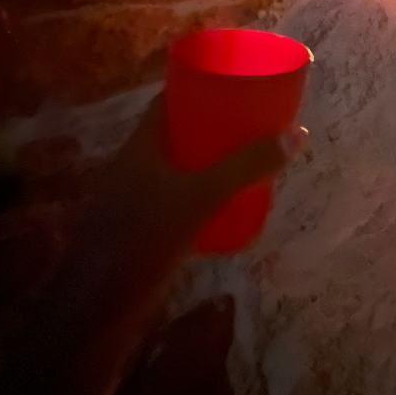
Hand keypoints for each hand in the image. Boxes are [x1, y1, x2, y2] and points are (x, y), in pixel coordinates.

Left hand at [10, 96, 304, 361]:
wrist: (98, 310)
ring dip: (207, 164)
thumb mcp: (201, 197)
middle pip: (175, 134)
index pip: (168, 101)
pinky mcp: (139, 233)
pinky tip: (225, 208)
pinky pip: (173, 200)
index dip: (200, 88)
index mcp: (139, 147)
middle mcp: (132, 168)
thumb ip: (246, 167)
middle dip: (212, 128)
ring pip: (175, 169)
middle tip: (252, 126)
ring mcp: (132, 201)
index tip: (236, 85)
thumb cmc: (144, 240)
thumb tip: (297, 135)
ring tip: (246, 162)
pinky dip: (198, 196)